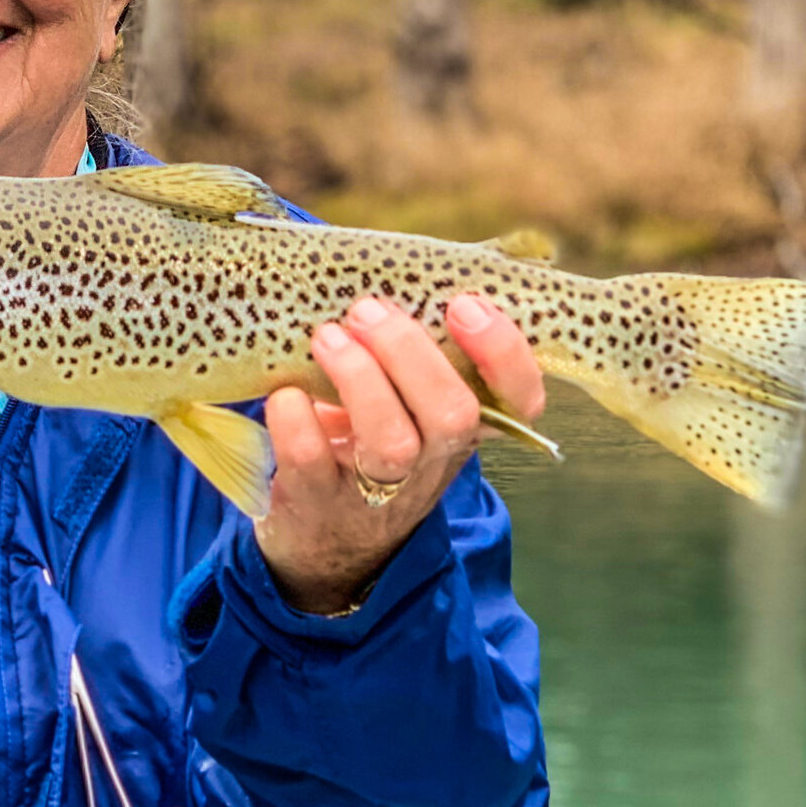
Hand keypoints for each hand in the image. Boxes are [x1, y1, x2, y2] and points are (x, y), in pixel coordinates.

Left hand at [257, 294, 545, 615]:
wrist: (323, 540)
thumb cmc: (369, 440)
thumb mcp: (410, 403)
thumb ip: (419, 348)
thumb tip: (408, 266)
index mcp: (465, 429)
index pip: (521, 401)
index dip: (504, 353)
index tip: (465, 305)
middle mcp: (432, 464)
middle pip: (452, 415)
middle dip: (411, 353)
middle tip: (366, 310)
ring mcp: (377, 491)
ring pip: (391, 443)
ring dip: (359, 379)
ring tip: (327, 336)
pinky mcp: (318, 503)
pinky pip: (312, 461)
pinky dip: (296, 420)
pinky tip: (285, 393)